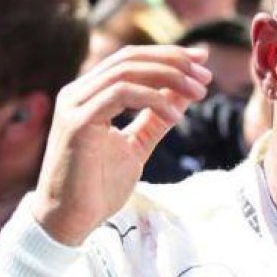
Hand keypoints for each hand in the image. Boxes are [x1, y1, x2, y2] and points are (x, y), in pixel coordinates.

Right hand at [31, 46, 211, 245]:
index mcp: (88, 94)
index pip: (130, 58)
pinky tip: (176, 116)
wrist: (70, 221)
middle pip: (129, 58)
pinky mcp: (78, 122)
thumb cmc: (99, 186)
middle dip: (173, 62)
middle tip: (205, 76)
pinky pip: (121, 94)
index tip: (202, 59)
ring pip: (126, 71)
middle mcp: (77, 92)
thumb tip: (185, 90)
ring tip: (198, 93)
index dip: (167, 54)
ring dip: (169, 77)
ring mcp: (75, 105)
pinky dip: (153, 100)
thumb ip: (157, 116)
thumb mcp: (137, 144)